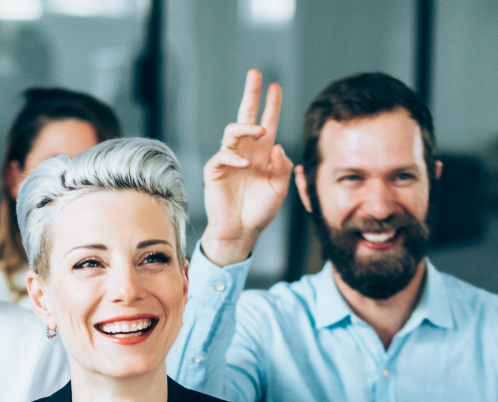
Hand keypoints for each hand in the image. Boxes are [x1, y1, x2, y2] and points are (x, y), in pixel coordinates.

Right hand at [202, 69, 293, 266]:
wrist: (242, 230)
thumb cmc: (261, 210)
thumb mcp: (279, 189)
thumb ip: (282, 168)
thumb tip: (279, 146)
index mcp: (263, 153)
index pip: (268, 122)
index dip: (272, 105)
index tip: (275, 86)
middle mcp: (246, 151)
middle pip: (246, 116)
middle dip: (251, 94)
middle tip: (255, 74)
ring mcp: (229, 159)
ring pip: (232, 132)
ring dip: (246, 127)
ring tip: (259, 129)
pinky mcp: (215, 171)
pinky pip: (222, 156)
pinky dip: (233, 157)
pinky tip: (243, 164)